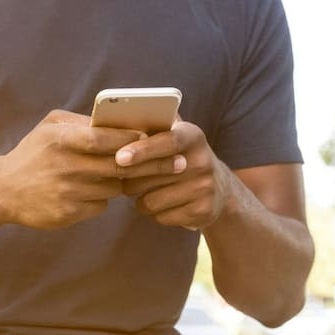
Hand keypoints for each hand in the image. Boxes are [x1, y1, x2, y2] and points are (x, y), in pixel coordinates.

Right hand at [0, 110, 142, 229]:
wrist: (2, 190)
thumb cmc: (33, 153)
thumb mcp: (50, 127)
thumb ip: (82, 122)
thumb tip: (121, 124)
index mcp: (60, 139)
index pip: (103, 139)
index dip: (129, 139)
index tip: (147, 138)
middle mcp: (64, 166)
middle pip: (117, 166)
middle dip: (142, 164)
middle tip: (160, 161)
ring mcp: (66, 192)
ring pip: (113, 187)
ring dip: (116, 182)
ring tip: (105, 176)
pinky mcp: (67, 213)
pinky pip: (101, 206)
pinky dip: (100, 199)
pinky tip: (87, 192)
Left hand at [113, 119, 234, 229]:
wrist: (219, 189)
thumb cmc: (181, 158)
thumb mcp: (174, 136)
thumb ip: (152, 126)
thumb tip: (115, 117)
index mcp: (193, 136)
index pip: (167, 141)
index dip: (142, 150)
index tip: (119, 157)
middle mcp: (203, 161)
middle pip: (151, 175)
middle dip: (129, 177)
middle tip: (121, 175)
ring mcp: (205, 188)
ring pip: (151, 200)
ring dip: (139, 198)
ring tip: (145, 190)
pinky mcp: (203, 211)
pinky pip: (160, 217)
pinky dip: (153, 213)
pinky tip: (161, 204)